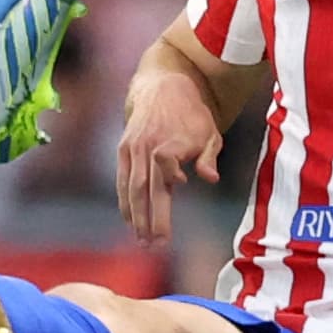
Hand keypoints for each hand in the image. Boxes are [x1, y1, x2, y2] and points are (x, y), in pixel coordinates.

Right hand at [115, 67, 227, 246]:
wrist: (162, 87)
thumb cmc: (192, 115)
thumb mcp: (209, 132)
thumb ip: (208, 157)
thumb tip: (210, 179)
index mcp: (170, 141)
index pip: (166, 164)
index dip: (171, 174)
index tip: (180, 183)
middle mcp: (148, 146)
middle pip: (147, 187)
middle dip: (150, 218)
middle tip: (155, 245)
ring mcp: (133, 149)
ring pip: (132, 188)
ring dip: (136, 216)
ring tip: (141, 240)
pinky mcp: (123, 149)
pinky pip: (122, 180)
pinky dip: (124, 202)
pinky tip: (129, 220)